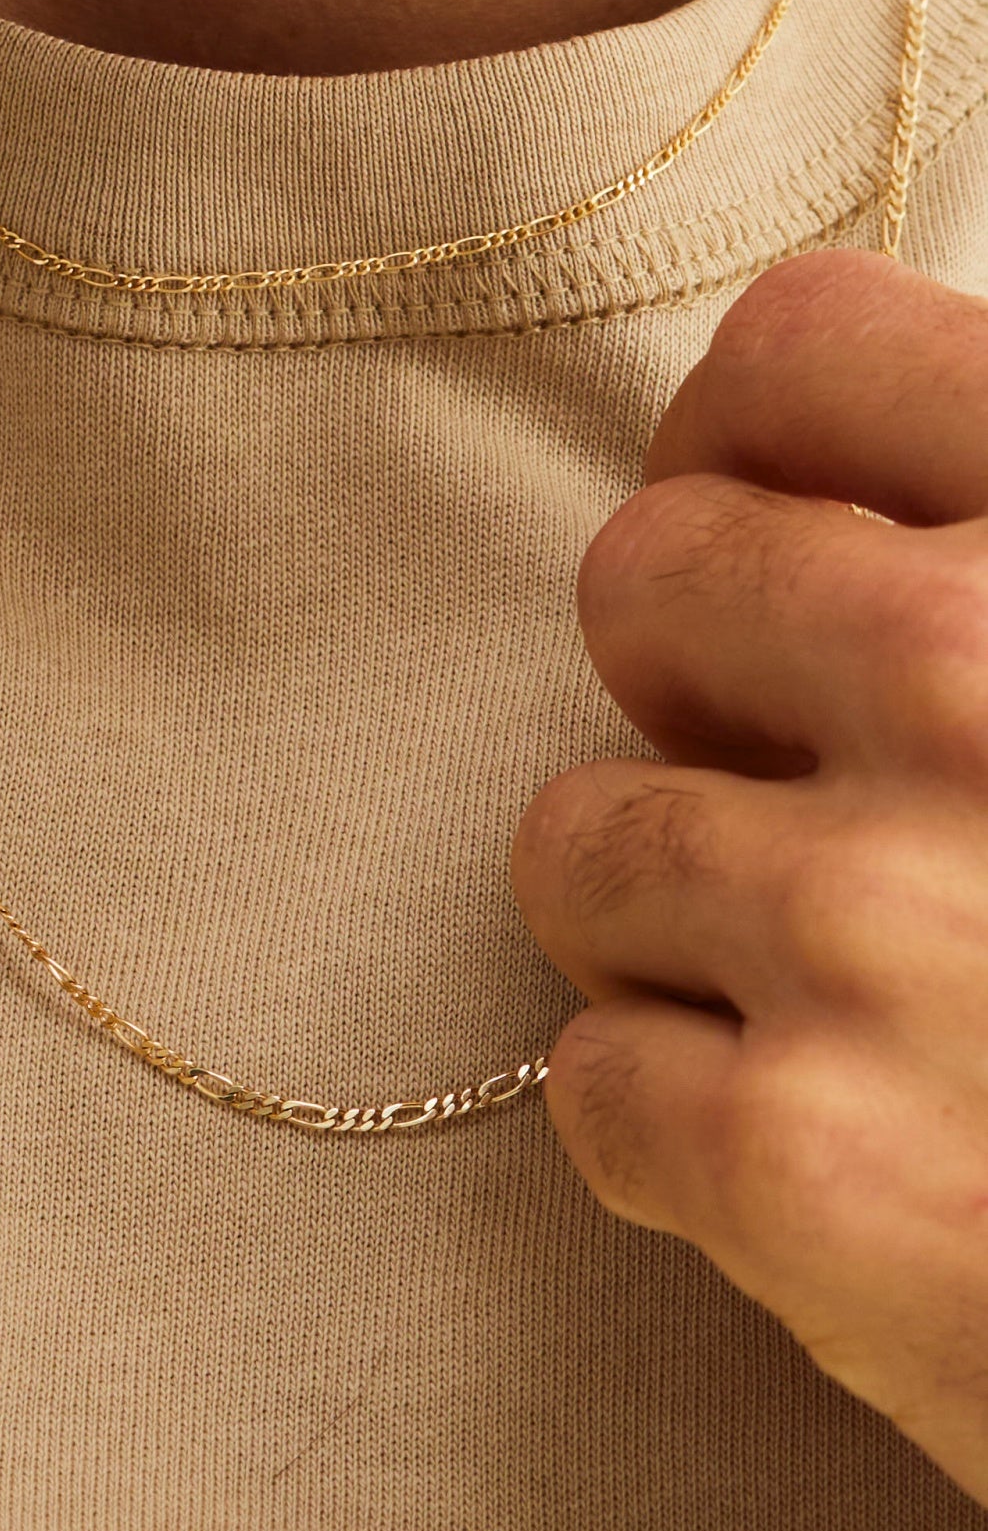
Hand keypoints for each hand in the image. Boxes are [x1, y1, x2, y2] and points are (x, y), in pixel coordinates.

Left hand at [515, 250, 987, 1503]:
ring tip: (874, 1021)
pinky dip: (691, 1144)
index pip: (799, 352)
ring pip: (582, 840)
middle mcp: (986, 681)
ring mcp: (884, 924)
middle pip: (644, 579)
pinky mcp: (802, 1159)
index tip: (781, 546)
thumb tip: (828, 493)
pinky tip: (858, 1177)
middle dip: (708, 705)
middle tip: (843, 817)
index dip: (752, 460)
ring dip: (687, 938)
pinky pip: (594, 1078)